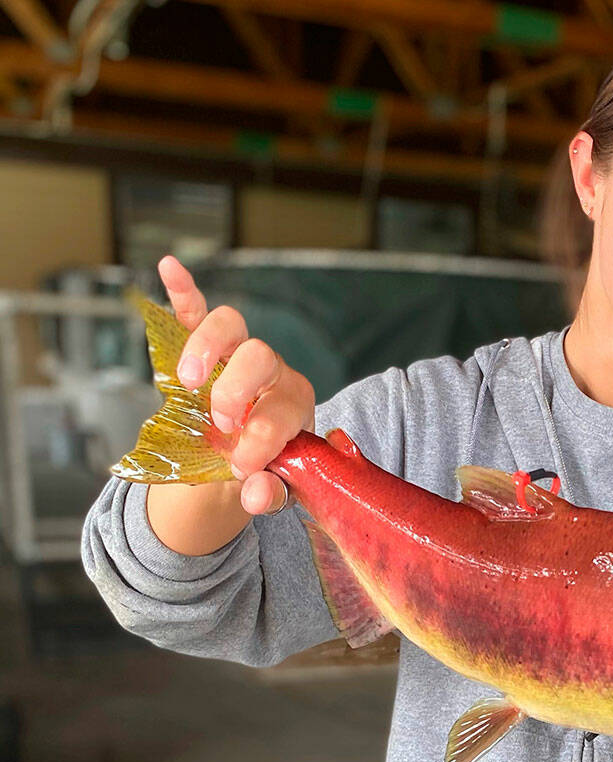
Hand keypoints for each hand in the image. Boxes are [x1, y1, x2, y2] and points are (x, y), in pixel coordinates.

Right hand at [159, 255, 314, 514]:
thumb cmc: (265, 465)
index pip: (282, 412)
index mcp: (295, 404)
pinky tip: (169, 267)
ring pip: (230, 328)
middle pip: (261, 358)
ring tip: (189, 380)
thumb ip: (270, 493)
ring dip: (206, 348)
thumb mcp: (273, 487)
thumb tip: (257, 494)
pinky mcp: (207, 347)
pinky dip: (183, 291)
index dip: (262, 442)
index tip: (243, 470)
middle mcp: (272, 372)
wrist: (244, 455)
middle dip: (238, 391)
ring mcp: (237, 355)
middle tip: (222, 424)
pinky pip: (196, 311)